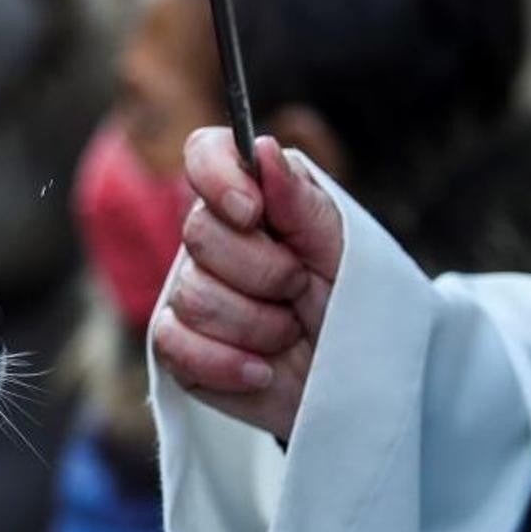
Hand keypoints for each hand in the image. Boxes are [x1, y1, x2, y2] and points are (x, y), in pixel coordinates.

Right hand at [151, 128, 342, 439]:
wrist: (358, 382)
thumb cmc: (356, 309)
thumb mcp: (348, 251)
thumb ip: (303, 202)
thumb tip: (262, 149)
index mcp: (254, 199)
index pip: (206, 153)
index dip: (217, 176)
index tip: (252, 211)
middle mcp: (214, 240)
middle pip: (199, 233)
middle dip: (264, 272)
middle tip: (300, 289)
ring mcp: (189, 293)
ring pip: (193, 296)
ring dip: (258, 326)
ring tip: (290, 334)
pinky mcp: (178, 346)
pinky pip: (172, 344)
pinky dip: (225, 364)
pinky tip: (261, 371)